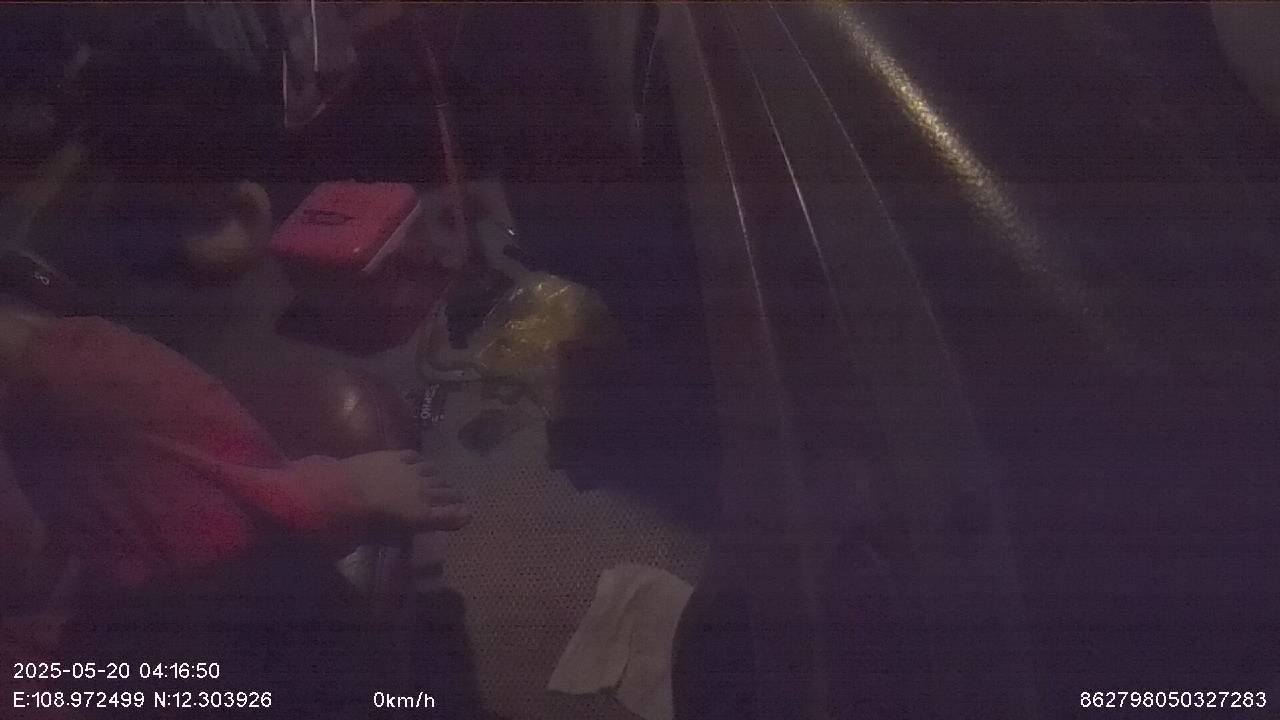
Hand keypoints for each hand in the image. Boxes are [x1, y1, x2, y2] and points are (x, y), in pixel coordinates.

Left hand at [338, 450, 470, 534]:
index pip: (450, 512)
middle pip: (445, 490)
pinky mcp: (396, 456)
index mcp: (424, 513)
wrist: (346, 494)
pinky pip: (414, 457)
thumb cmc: (367, 524)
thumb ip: (422, 527)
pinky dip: (419, 462)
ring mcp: (411, 471)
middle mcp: (424, 490)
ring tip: (437, 478)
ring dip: (436, 477)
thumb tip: (448, 520)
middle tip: (455, 495)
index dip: (460, 512)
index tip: (467, 512)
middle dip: (452, 493)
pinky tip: (418, 462)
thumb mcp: (396, 534)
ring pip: (432, 471)